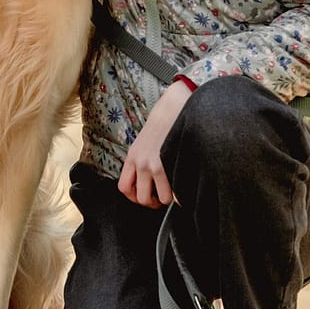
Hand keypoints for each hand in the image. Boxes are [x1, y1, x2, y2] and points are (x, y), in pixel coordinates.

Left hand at [117, 82, 192, 208]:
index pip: (124, 188)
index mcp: (132, 157)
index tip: (146, 196)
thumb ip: (142, 159)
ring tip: (175, 193)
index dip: (134, 197)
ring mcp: (156, 164)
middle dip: (153, 203)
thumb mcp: (144, 141)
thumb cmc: (162, 123)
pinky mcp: (171, 162)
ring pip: (161, 199)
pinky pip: (176, 191)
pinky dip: (181, 195)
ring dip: (169, 200)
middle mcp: (141, 163)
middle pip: (141, 198)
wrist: (174, 105)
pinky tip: (185, 188)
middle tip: (162, 198)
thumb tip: (149, 180)